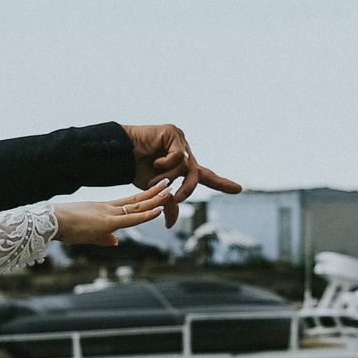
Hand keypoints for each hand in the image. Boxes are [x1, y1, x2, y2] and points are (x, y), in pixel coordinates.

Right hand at [53, 184, 174, 246]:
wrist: (51, 222)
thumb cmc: (64, 228)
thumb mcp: (88, 235)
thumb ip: (104, 238)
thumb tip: (116, 241)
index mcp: (104, 210)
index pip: (129, 202)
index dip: (145, 198)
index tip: (156, 191)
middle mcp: (109, 209)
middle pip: (136, 200)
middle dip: (154, 193)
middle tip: (168, 183)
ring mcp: (109, 214)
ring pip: (137, 206)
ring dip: (155, 199)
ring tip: (169, 191)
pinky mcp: (107, 222)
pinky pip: (131, 218)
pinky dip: (146, 214)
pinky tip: (159, 210)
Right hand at [122, 124, 241, 224]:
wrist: (120, 155)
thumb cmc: (136, 169)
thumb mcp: (155, 190)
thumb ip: (168, 203)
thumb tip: (171, 224)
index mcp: (182, 167)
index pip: (206, 177)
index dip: (221, 183)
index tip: (238, 189)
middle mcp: (184, 153)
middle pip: (196, 175)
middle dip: (187, 188)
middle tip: (177, 196)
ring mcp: (180, 142)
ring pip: (186, 167)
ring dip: (168, 178)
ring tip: (153, 177)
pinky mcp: (173, 133)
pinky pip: (179, 156)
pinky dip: (166, 164)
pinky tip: (154, 161)